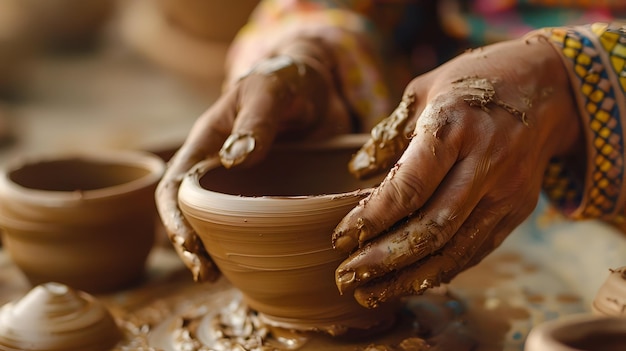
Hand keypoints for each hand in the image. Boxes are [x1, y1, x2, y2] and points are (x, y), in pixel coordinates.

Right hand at [155, 40, 352, 281]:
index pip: (176, 184)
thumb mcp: (271, 89)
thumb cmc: (287, 81)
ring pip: (221, 225)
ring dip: (218, 252)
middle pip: (191, 213)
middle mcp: (220, 169)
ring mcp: (246, 186)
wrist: (319, 88)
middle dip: (191, 246)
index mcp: (207, 143)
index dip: (175, 217)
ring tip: (224, 278)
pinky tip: (260, 263)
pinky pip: (256, 225)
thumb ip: (256, 119)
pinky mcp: (272, 195)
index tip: (190, 243)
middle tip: (206, 275)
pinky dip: (253, 246)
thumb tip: (235, 158)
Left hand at [332, 35, 581, 307]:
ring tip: (370, 294)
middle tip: (346, 277)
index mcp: (454, 127)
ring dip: (408, 278)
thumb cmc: (474, 82)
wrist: (548, 86)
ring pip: (455, 249)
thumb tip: (358, 171)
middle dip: (384, 260)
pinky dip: (440, 270)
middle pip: (433, 228)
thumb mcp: (424, 90)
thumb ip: (391, 134)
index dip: (371, 219)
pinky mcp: (518, 209)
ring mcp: (507, 191)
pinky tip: (409, 281)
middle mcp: (485, 163)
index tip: (340, 238)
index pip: (409, 187)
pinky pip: (476, 250)